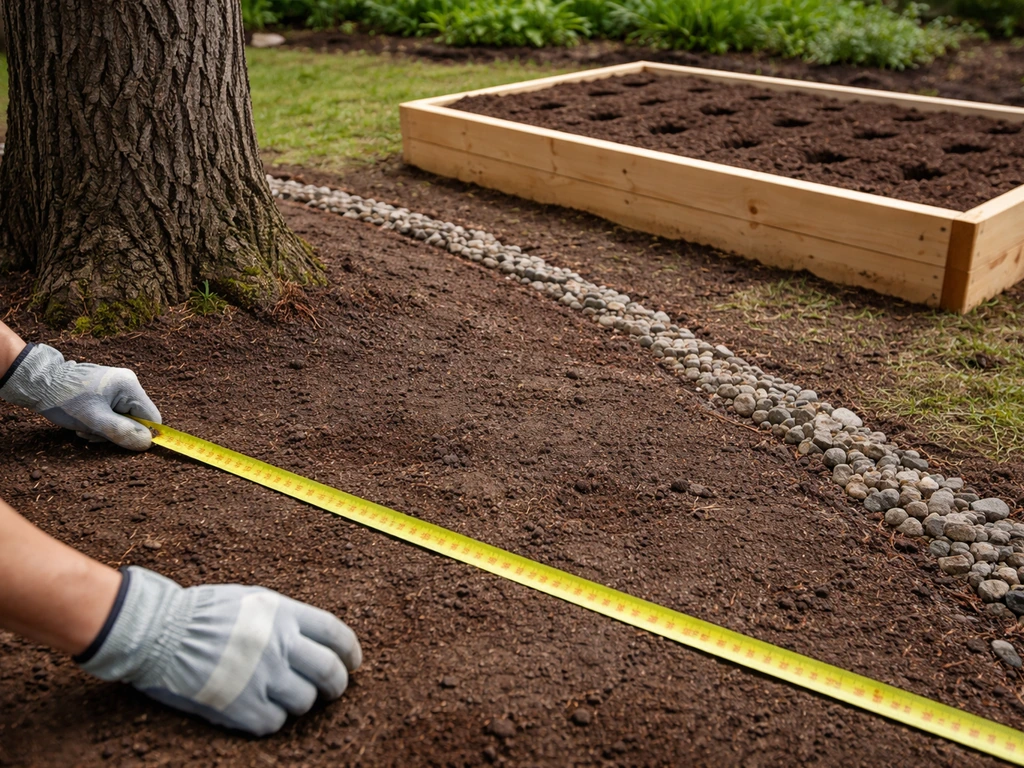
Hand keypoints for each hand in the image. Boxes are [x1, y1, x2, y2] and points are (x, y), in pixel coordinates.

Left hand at [0, 343, 159, 449]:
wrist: (38, 383)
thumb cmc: (65, 400)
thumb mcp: (94, 421)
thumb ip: (123, 432)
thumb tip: (147, 443)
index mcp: (129, 386)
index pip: (152, 418)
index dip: (140, 434)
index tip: (119, 441)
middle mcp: (128, 382)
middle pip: (136, 419)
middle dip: (117, 431)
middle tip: (93, 433)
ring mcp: (117, 385)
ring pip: (123, 418)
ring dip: (106, 429)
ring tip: (85, 428)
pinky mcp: (106, 390)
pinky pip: (114, 412)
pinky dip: (101, 422)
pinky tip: (85, 422)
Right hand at [78, 567, 361, 735]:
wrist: (159, 633)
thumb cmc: (203, 612)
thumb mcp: (252, 600)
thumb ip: (284, 617)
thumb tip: (311, 637)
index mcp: (285, 614)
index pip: (335, 634)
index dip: (350, 651)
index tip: (353, 662)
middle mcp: (280, 646)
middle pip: (329, 672)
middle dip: (337, 684)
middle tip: (333, 689)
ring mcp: (262, 678)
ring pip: (305, 701)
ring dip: (301, 701)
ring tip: (286, 696)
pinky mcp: (241, 707)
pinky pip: (274, 722)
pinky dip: (272, 718)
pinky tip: (259, 708)